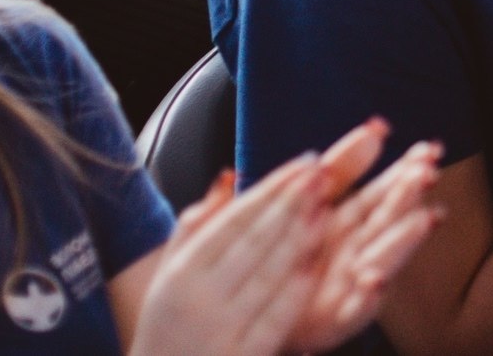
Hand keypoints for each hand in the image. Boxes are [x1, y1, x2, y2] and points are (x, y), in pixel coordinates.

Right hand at [129, 156, 328, 355]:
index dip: (272, 188)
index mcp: (180, 273)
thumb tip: (230, 175)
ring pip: (269, 275)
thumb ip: (195, 226)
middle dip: (292, 204)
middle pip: (254, 241)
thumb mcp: (165, 277)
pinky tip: (317, 265)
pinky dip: (296, 291)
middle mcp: (199, 298)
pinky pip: (275, 319)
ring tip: (326, 208)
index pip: (234, 220)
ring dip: (301, 239)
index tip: (304, 162)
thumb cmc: (166, 328)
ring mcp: (221, 330)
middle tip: (323, 174)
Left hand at [286, 121, 447, 353]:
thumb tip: (377, 126)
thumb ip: (340, 166)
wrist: (244, 310)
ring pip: (383, 261)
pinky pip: (354, 312)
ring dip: (404, 241)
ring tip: (423, 219)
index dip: (408, 170)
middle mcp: (357, 253)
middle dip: (409, 199)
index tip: (429, 149)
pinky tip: (373, 279)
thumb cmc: (276, 254)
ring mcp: (349, 288)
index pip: (386, 191)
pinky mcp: (332, 322)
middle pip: (389, 222)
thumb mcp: (304, 198)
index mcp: (351, 223)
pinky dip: (367, 298)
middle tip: (427, 175)